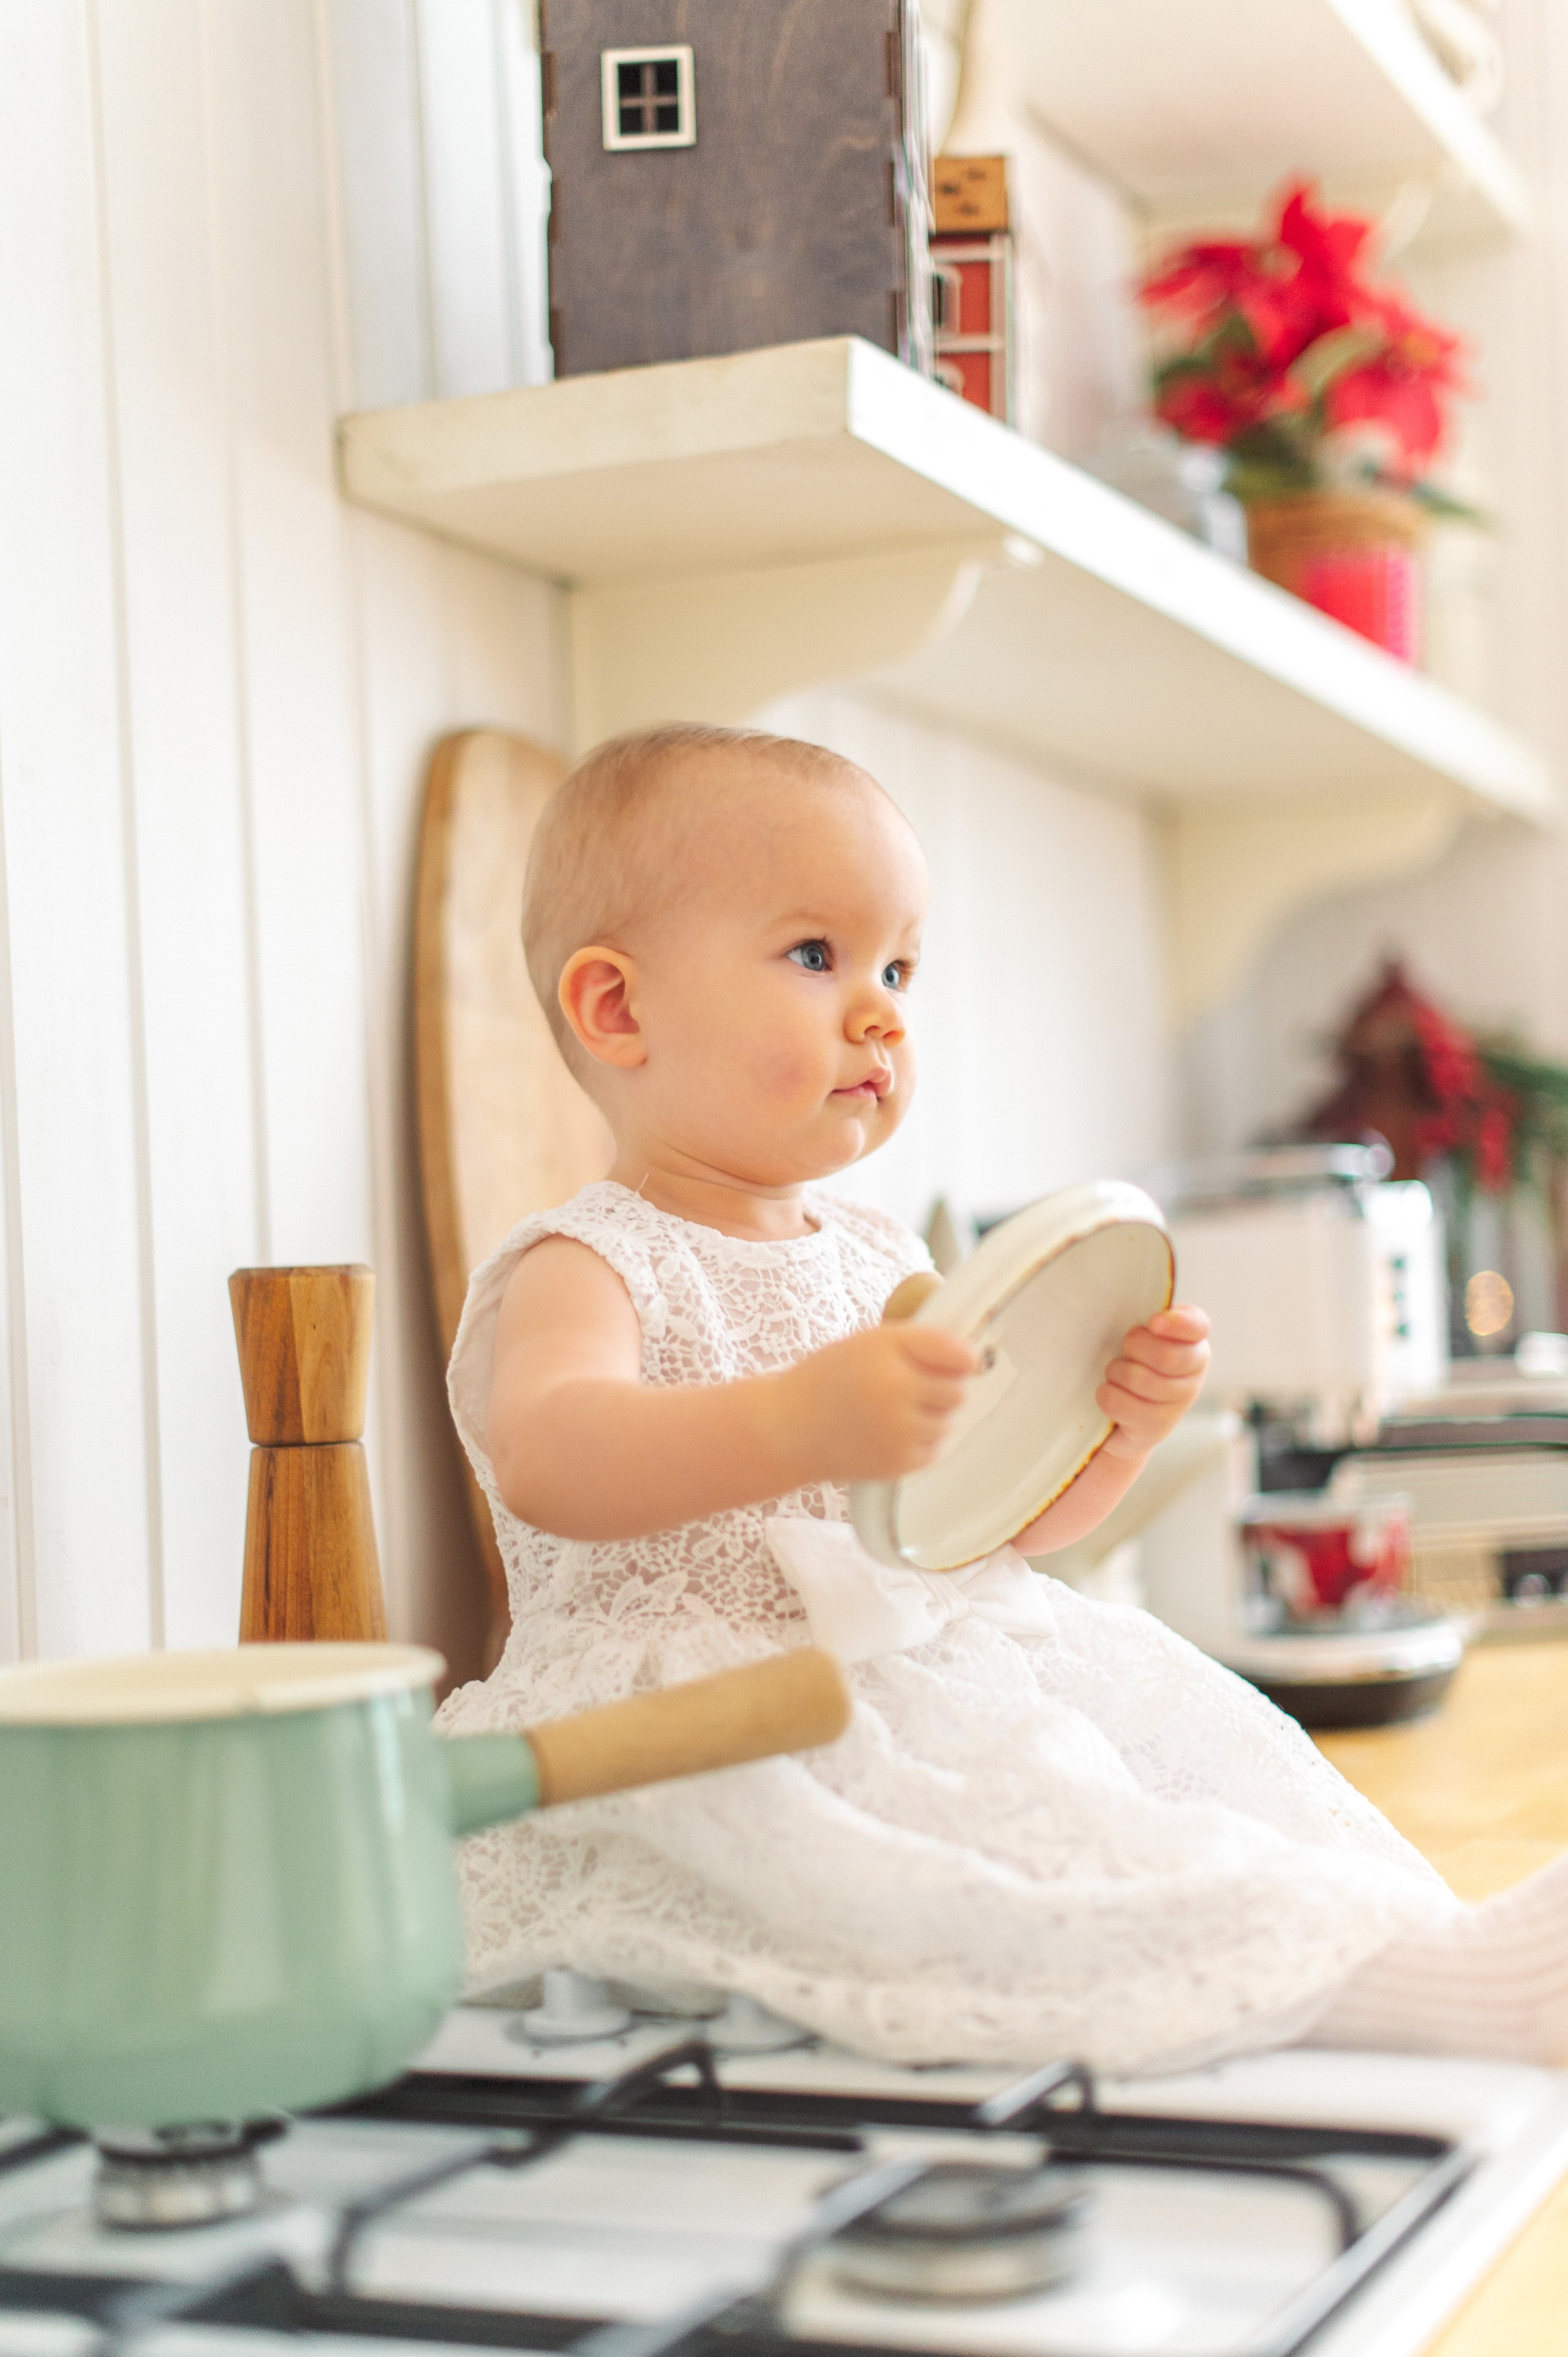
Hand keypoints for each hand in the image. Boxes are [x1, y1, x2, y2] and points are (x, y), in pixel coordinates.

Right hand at [770, 1320, 979, 1484]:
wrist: (788, 1429)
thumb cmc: (828, 1379)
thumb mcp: (868, 1342)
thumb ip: (920, 1342)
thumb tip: (973, 1359)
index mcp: (888, 1355)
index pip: (956, 1353)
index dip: (960, 1356)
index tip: (955, 1360)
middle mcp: (896, 1394)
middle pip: (958, 1390)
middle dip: (942, 1386)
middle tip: (910, 1386)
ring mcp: (899, 1434)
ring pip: (948, 1421)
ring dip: (932, 1415)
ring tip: (894, 1411)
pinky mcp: (899, 1465)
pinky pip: (935, 1448)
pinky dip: (921, 1440)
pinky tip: (891, 1432)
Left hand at [1096, 1305, 1210, 1464]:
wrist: (1118, 1419)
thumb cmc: (1128, 1362)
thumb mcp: (1138, 1335)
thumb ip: (1143, 1315)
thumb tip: (1136, 1302)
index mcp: (1192, 1341)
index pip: (1197, 1327)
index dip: (1177, 1324)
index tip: (1154, 1323)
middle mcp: (1194, 1373)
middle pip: (1165, 1356)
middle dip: (1134, 1348)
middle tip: (1126, 1350)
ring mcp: (1179, 1403)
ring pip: (1139, 1379)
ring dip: (1117, 1373)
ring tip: (1118, 1374)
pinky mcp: (1157, 1428)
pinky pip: (1121, 1404)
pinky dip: (1107, 1395)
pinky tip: (1112, 1394)